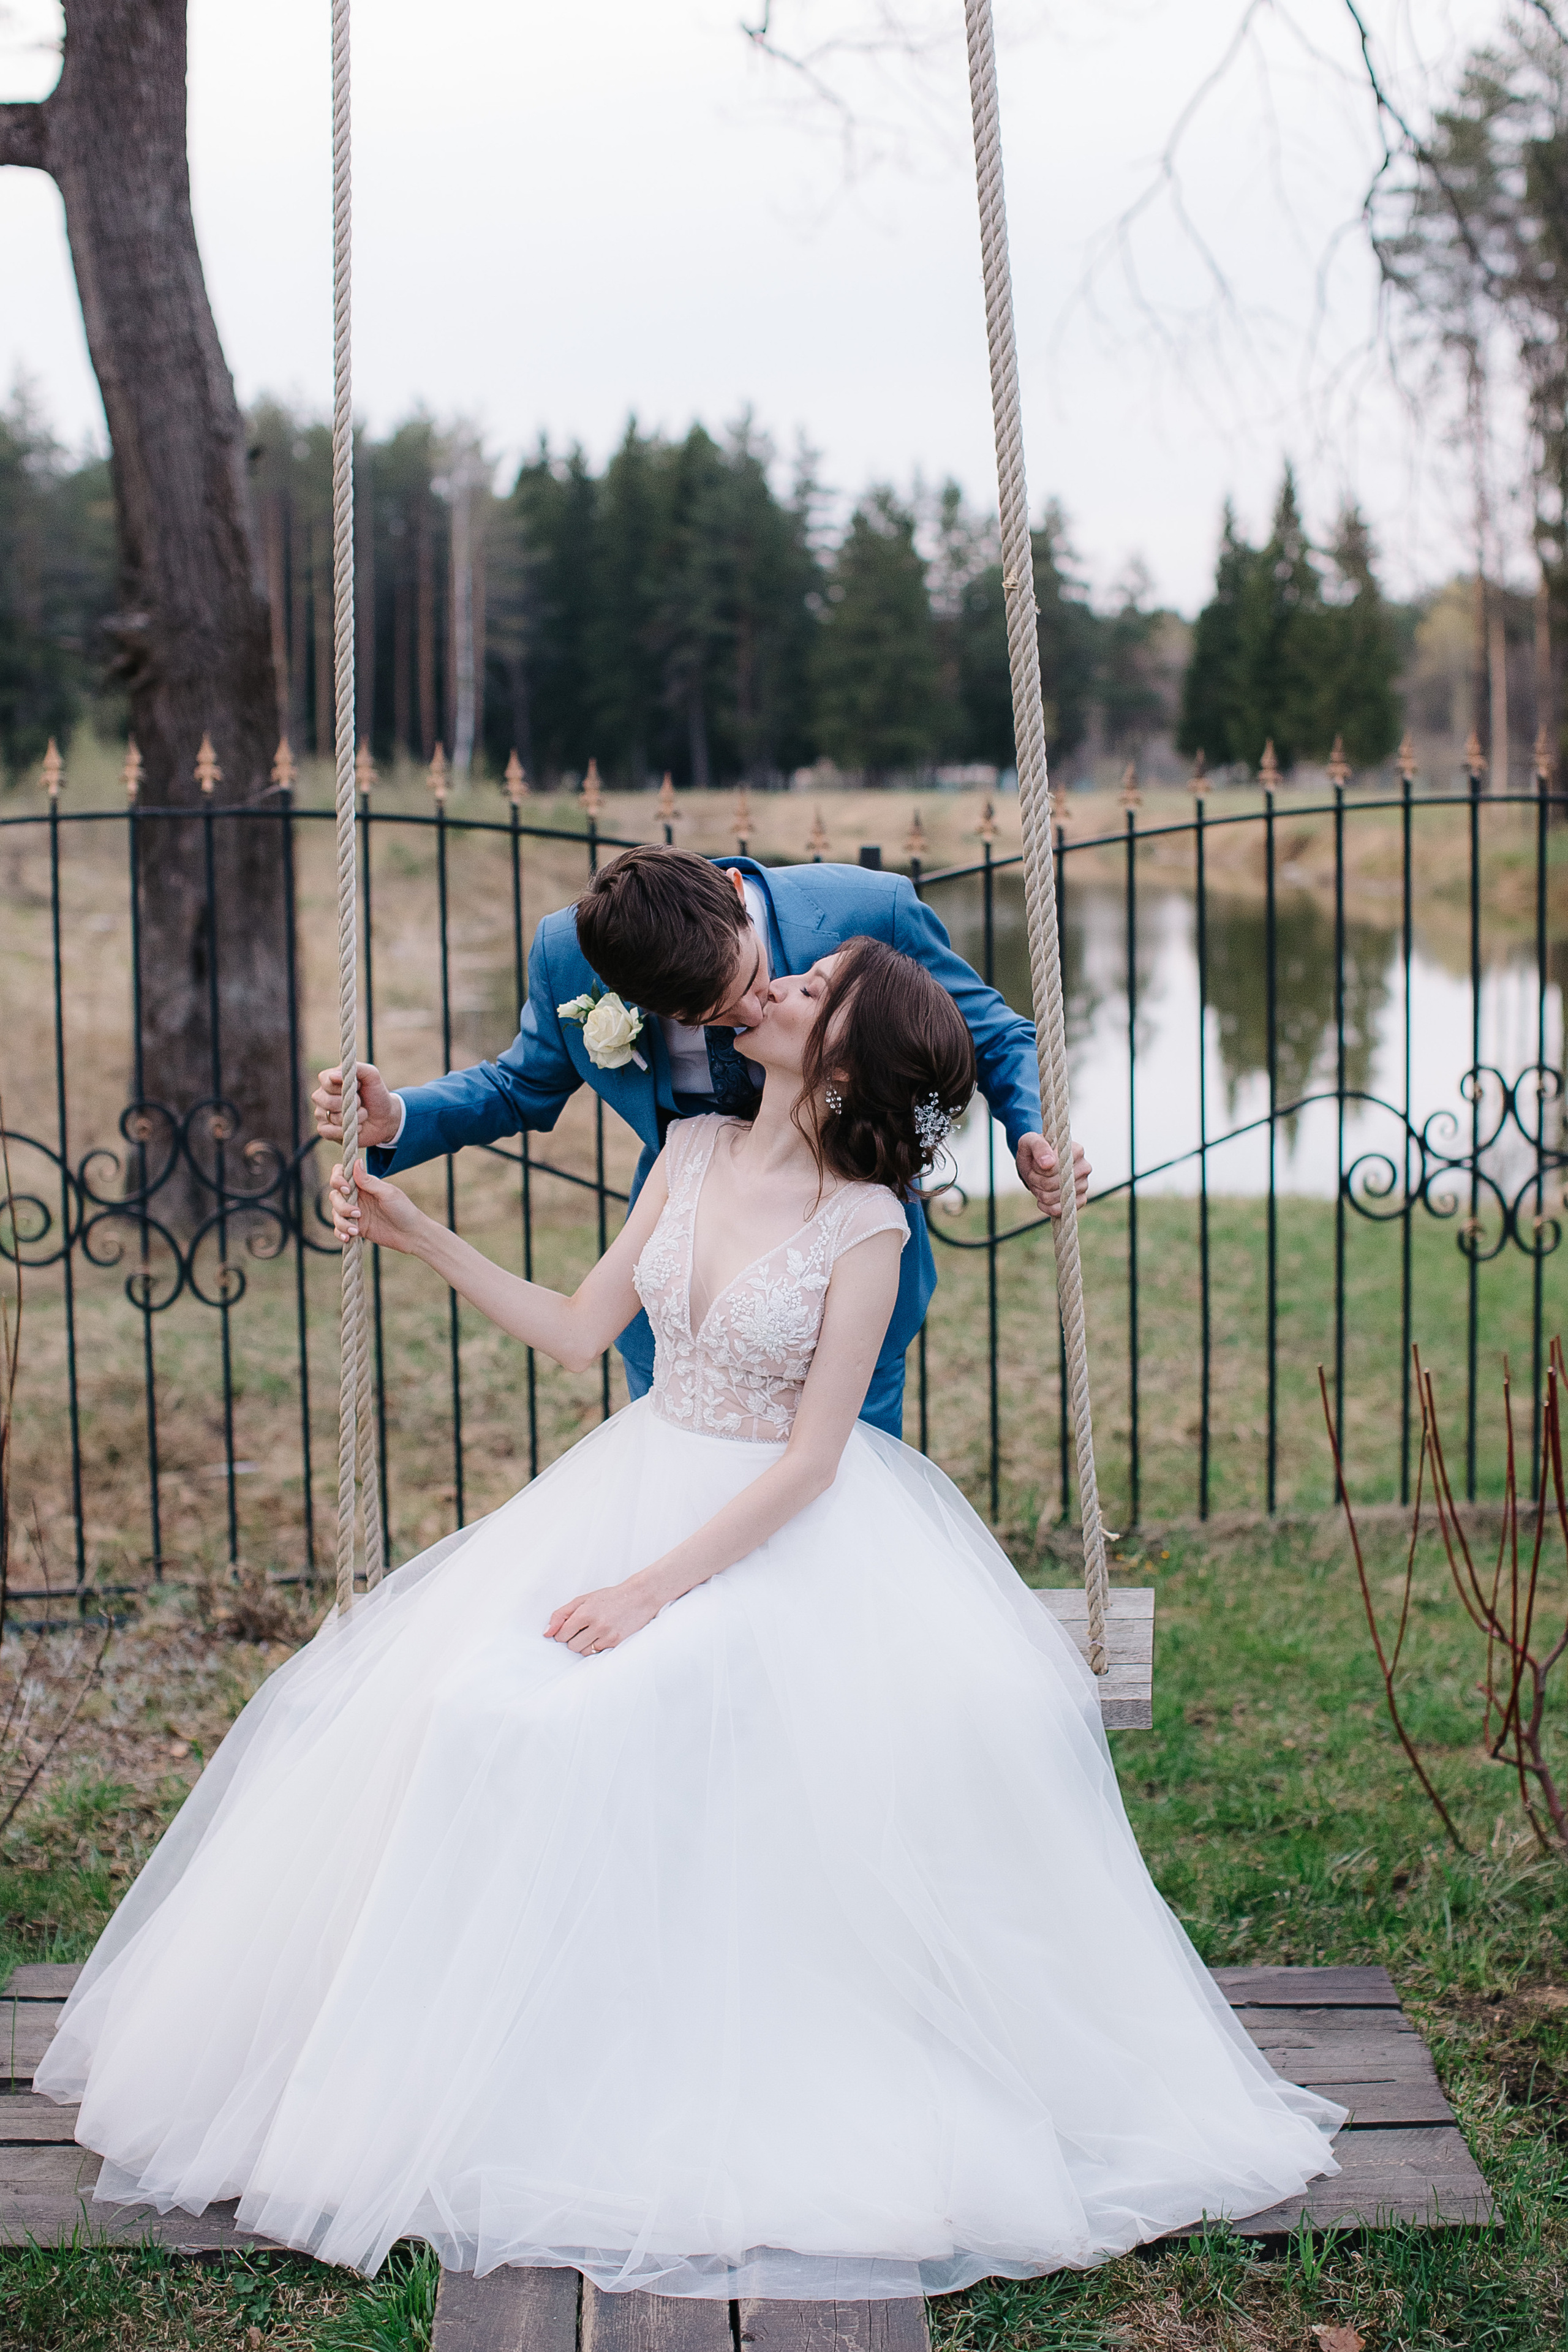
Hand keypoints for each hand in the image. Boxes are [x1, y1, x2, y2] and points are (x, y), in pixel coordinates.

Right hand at [313, 1062, 400, 1147]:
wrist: (385, 1118)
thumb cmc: (376, 1094)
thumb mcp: (372, 1076)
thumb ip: (358, 1068)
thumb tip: (332, 1076)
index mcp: (328, 1079)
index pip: (327, 1082)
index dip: (346, 1087)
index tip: (359, 1086)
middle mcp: (321, 1096)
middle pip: (329, 1101)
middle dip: (352, 1104)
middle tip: (361, 1102)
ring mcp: (321, 1113)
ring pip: (333, 1117)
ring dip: (355, 1117)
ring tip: (362, 1114)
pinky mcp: (325, 1130)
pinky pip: (327, 1132)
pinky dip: (344, 1131)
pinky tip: (356, 1127)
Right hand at [329, 1161, 428, 1253]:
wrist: (411, 1234)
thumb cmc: (403, 1209)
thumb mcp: (387, 1193)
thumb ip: (369, 1181)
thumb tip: (357, 1161)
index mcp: (363, 1185)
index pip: (341, 1175)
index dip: (337, 1179)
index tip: (346, 1188)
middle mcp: (357, 1197)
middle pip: (335, 1196)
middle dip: (342, 1205)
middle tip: (358, 1213)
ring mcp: (354, 1213)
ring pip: (335, 1213)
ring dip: (341, 1222)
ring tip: (355, 1230)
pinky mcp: (356, 1228)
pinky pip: (339, 1229)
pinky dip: (339, 1232)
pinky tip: (347, 1237)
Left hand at [546, 1573, 663, 1654]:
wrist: (639, 1597)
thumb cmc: (609, 1597)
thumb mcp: (583, 1600)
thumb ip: (561, 1615)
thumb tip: (546, 1633)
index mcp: (585, 1612)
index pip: (561, 1635)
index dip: (563, 1632)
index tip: (571, 1627)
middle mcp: (596, 1625)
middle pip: (571, 1646)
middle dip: (574, 1639)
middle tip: (584, 1628)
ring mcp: (608, 1636)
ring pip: (583, 1652)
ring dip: (585, 1645)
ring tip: (594, 1632)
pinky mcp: (617, 1643)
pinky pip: (597, 1653)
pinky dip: (597, 1647)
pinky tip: (603, 1636)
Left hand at [1017, 1134, 1090, 1217]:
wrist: (1036, 1163)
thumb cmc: (1033, 1150)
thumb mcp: (1029, 1142)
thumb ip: (1039, 1147)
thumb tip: (1048, 1163)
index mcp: (1076, 1150)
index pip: (1051, 1169)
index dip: (1036, 1170)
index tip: (1034, 1163)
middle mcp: (1084, 1167)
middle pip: (1051, 1185)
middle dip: (1036, 1182)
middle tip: (1034, 1175)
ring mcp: (1084, 1184)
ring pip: (1054, 1199)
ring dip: (1040, 1194)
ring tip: (1039, 1183)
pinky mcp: (1081, 1199)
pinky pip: (1061, 1211)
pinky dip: (1047, 1207)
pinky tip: (1043, 1199)